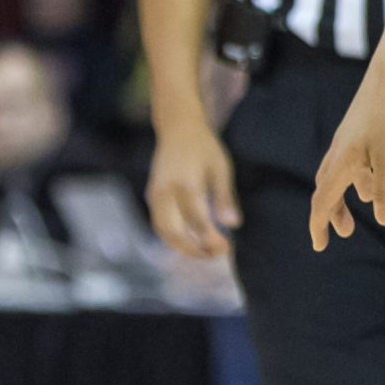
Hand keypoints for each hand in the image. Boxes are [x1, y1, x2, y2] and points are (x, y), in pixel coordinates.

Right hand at [145, 117, 240, 258]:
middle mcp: (166, 192)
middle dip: (194, 249)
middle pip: (174, 233)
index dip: (210, 240)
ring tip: (205, 252)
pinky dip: (173, 237)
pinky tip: (190, 240)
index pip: (197, 221)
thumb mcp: (221, 168)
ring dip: (182, 247)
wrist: (178, 129)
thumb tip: (233, 225)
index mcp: (185, 184)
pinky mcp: (151, 196)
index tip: (226, 249)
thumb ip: (224, 198)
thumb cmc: (204, 147)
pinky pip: (159, 224)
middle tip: (216, 255)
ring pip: (163, 232)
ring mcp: (155, 195)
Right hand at [308, 60, 384, 251]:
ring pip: (344, 170)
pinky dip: (364, 172)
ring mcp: (354, 135)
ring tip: (368, 202)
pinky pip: (359, 156)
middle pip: (328, 187)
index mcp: (342, 161)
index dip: (319, 225)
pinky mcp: (369, 124)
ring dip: (351, 191)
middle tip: (345, 232)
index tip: (320, 246)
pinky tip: (384, 170)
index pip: (322, 201)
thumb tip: (382, 219)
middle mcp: (342, 149)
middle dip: (333, 211)